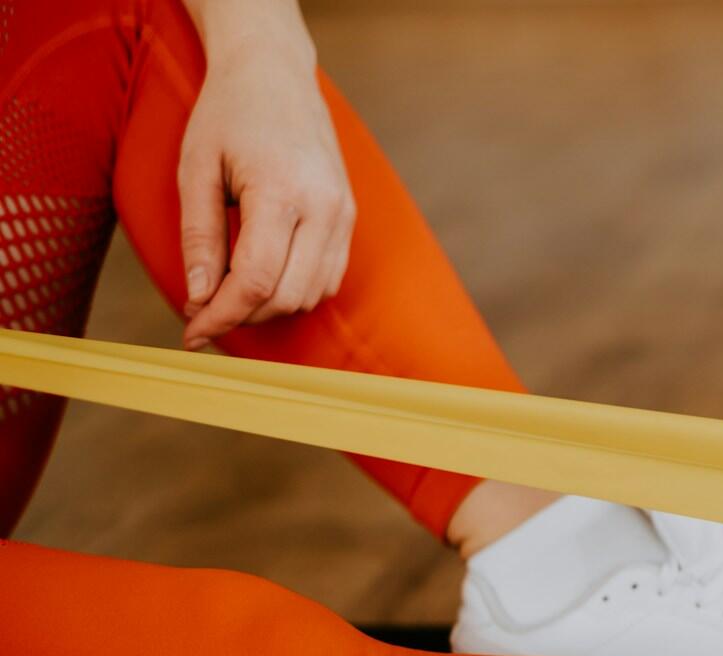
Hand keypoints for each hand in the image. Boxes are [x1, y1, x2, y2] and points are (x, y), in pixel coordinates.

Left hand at [177, 7, 353, 349]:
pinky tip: (263, 280)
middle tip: (202, 315)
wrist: (276, 74)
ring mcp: (344, 214)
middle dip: (241, 316)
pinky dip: (295, 291)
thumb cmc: (229, 115)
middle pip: (287, 297)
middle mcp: (324, 208)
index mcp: (281, 192)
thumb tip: (199, 298)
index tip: (191, 333)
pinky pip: (328, 278)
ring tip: (229, 295)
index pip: (255, 280)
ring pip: (312, 294)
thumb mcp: (195, 169)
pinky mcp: (349, 218)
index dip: (221, 315)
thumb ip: (199, 237)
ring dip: (268, 308)